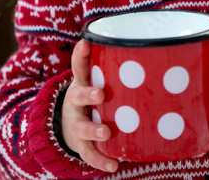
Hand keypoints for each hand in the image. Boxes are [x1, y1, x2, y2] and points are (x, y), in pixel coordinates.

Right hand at [60, 39, 119, 172]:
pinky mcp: (81, 145)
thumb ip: (112, 66)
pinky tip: (114, 165)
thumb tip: (141, 47)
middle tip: (100, 94)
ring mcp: (77, 124)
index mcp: (82, 83)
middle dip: (88, 94)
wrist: (67, 124)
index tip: (85, 44)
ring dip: (93, 130)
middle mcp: (76, 103)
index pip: (79, 66)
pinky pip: (89, 154)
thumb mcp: (94, 79)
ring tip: (106, 132)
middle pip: (77, 96)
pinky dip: (100, 160)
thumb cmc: (91, 96)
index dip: (81, 55)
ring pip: (82, 127)